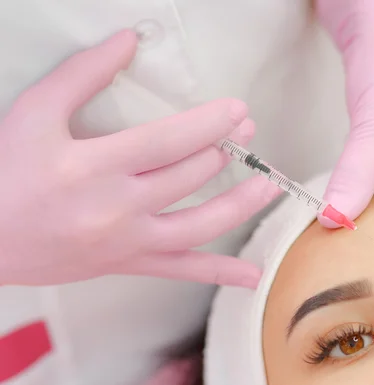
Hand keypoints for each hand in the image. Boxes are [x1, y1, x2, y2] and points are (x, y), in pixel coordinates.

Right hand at [0, 30, 280, 287]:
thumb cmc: (5, 172)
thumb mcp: (35, 113)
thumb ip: (82, 74)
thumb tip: (128, 40)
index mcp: (93, 167)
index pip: (169, 141)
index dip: (209, 124)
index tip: (236, 111)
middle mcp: (116, 208)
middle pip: (188, 177)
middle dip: (224, 150)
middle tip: (246, 132)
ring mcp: (126, 242)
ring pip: (198, 226)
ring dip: (240, 205)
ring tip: (269, 186)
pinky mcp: (128, 264)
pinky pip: (180, 271)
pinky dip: (218, 273)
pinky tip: (251, 277)